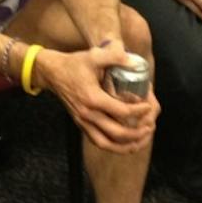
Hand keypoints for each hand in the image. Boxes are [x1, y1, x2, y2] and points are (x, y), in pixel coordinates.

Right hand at [33, 45, 157, 153]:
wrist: (52, 73)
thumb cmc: (74, 64)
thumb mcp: (93, 55)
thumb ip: (114, 56)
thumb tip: (134, 62)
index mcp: (92, 98)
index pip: (121, 111)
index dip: (138, 111)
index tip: (148, 106)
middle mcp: (87, 114)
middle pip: (117, 132)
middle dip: (137, 133)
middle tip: (149, 126)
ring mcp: (82, 121)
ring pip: (106, 143)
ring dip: (125, 146)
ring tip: (140, 142)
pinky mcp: (80, 124)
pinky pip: (98, 141)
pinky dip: (112, 147)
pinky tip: (124, 144)